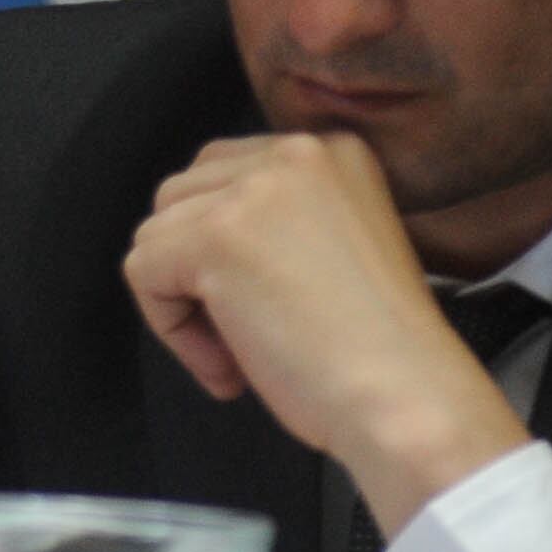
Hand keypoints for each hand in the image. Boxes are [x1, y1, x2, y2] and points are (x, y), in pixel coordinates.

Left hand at [122, 132, 526, 530]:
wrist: (408, 400)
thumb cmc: (377, 352)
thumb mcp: (334, 247)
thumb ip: (273, 220)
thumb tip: (190, 231)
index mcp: (333, 151)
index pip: (225, 174)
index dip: (225, 250)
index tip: (266, 304)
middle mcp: (296, 152)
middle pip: (181, 196)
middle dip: (195, 269)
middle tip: (250, 332)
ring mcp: (254, 190)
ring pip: (155, 235)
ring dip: (185, 303)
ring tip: (245, 352)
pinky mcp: (215, 235)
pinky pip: (142, 272)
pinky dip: (171, 328)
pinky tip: (232, 365)